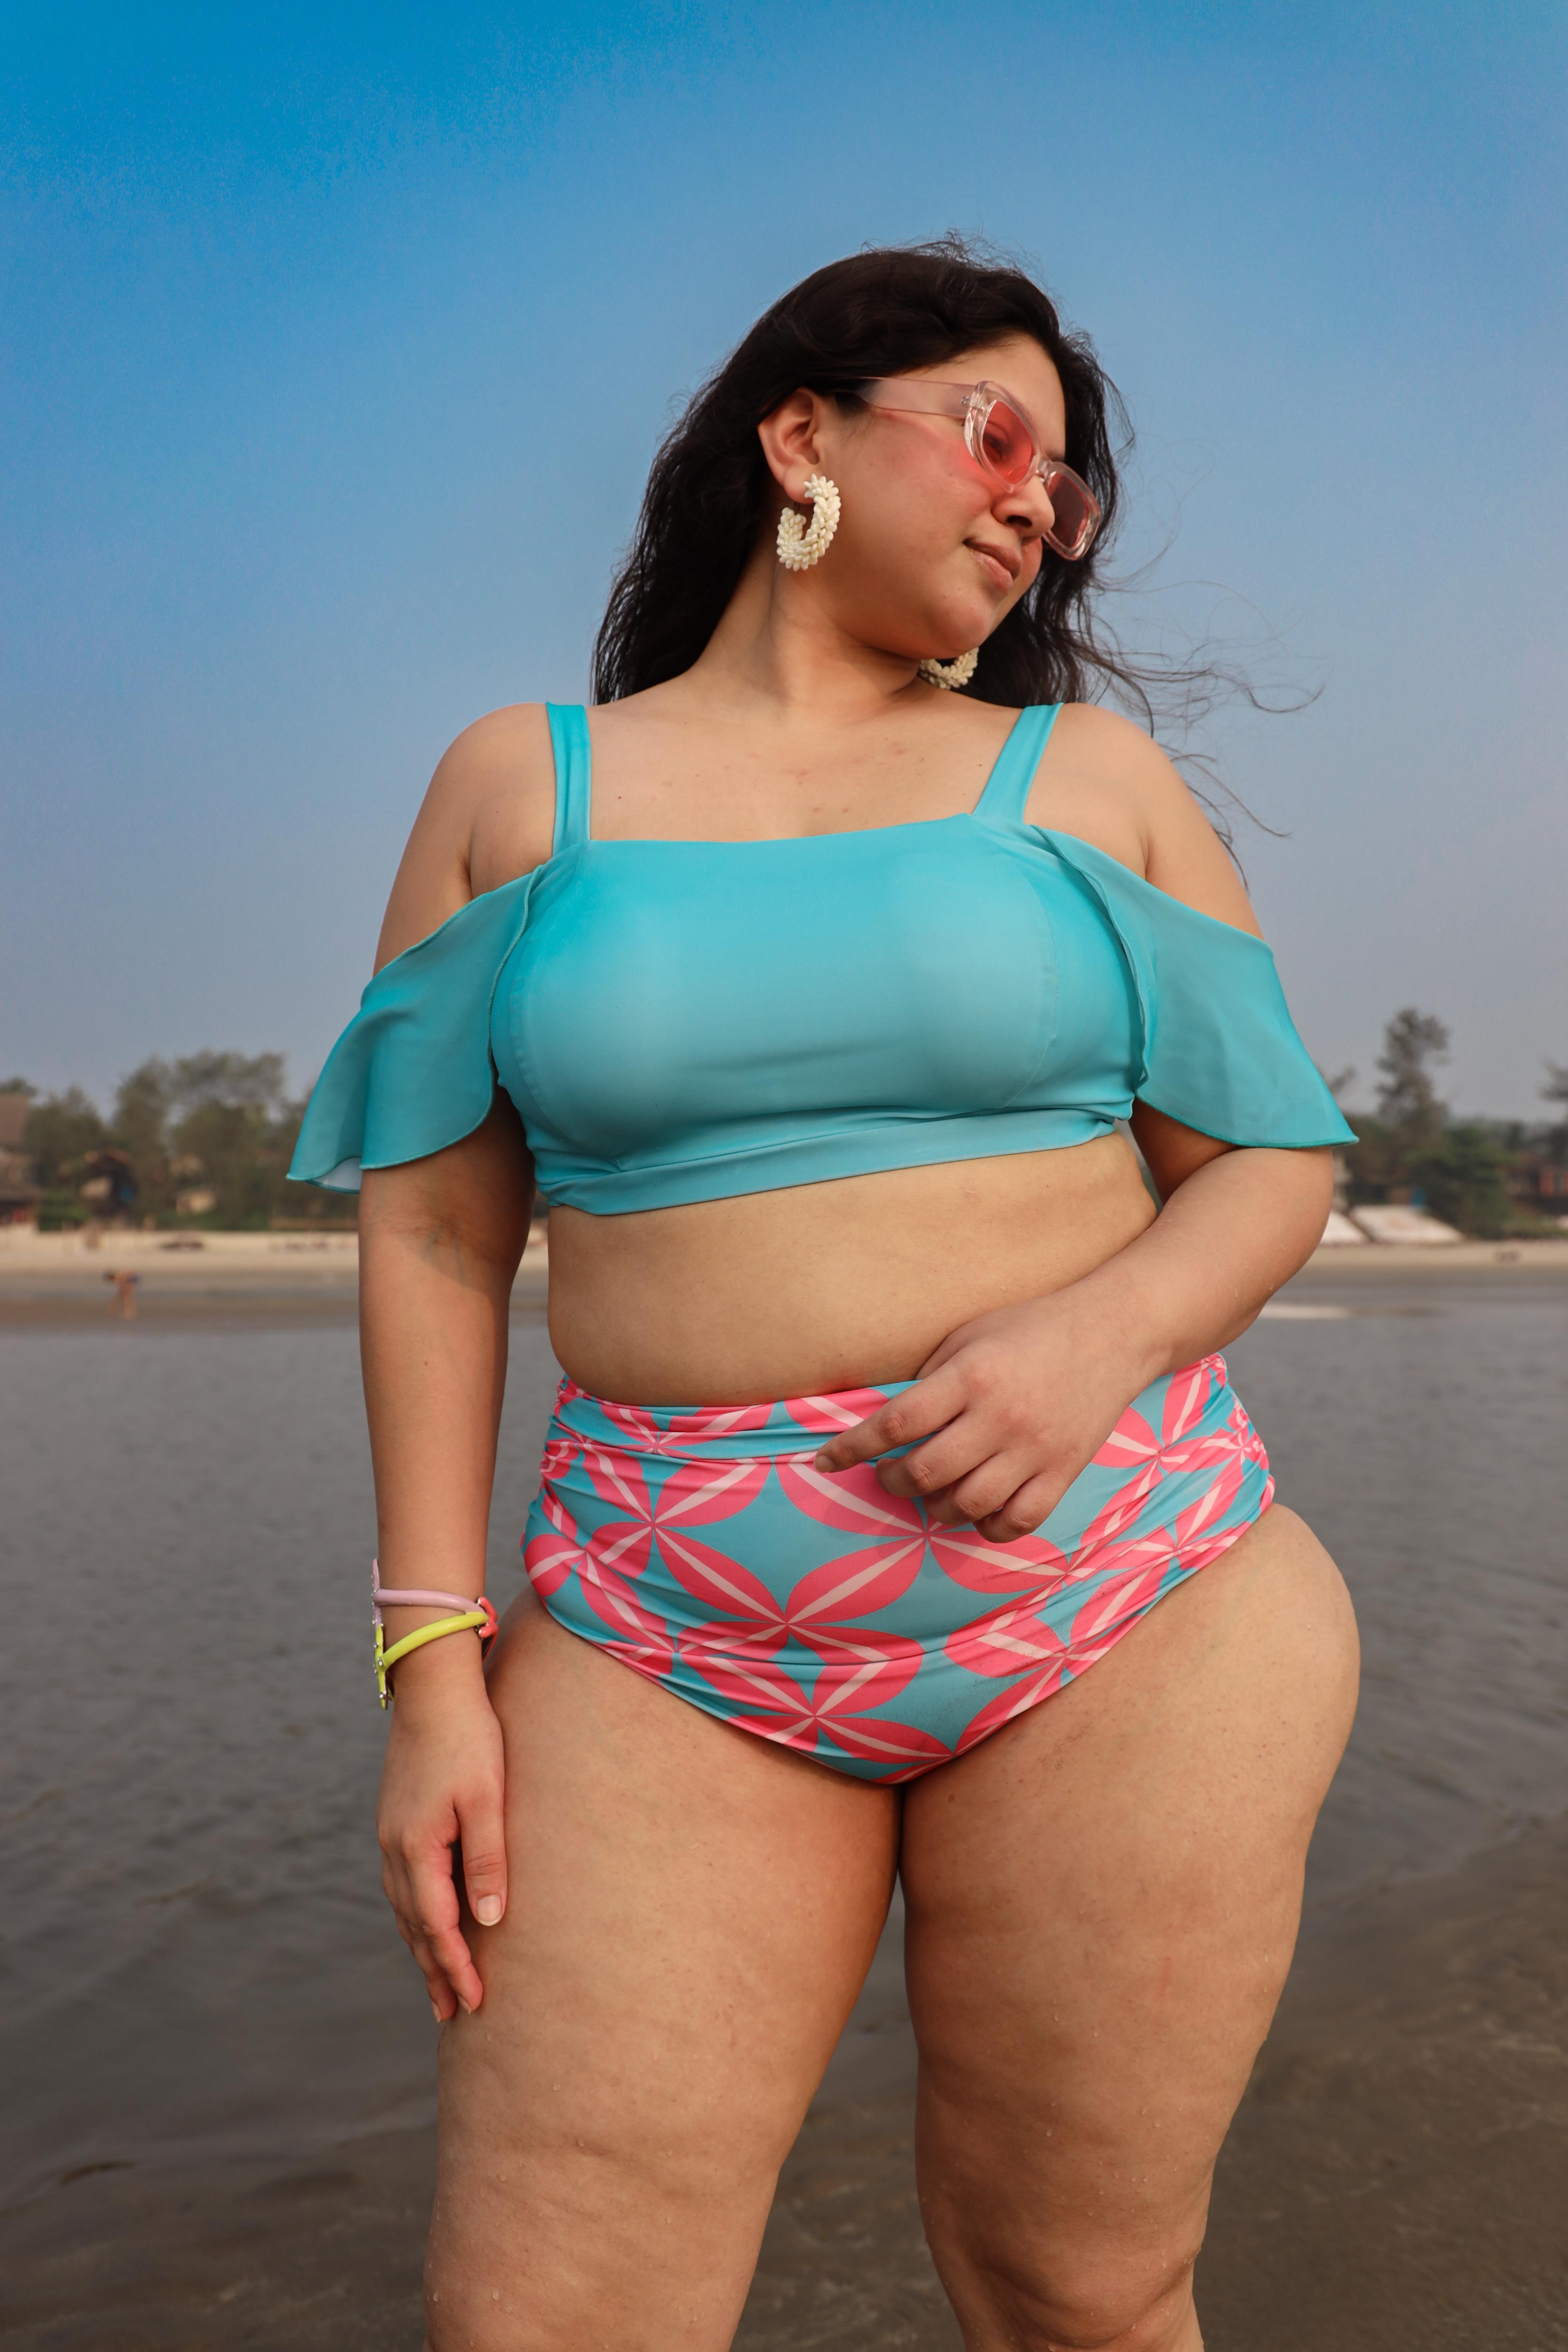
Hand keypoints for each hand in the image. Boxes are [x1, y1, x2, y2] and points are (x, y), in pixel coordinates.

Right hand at [375, 1637, 507, 2021]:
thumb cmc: (469, 1739)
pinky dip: (416, 1915)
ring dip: (421, 1948)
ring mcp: (391, 1835)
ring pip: (405, 1909)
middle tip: (452, 2014)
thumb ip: (487, 1860)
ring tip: (439, 1982)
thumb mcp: (487, 1799)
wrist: (433, 1688)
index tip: (474, 2004)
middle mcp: (395, 1849)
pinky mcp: (396, 1822)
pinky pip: (403, 1885)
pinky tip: (427, 1922)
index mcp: (416, 1848)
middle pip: (414, 1926)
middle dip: (434, 1971)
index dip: (455, 1968)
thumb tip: (488, 1922)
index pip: (436, 1926)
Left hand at [812, 1287, 1158, 1541]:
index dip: (854, 1447)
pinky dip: (988, 1525)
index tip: (826, 1461)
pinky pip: (1017, 1521)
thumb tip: (888, 1422)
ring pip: (968, 1504)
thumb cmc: (1031, 1329)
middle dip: (893, 1481)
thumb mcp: (970, 1334)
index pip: (898, 1422)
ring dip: (936, 1507)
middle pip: (927, 1472)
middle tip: (888, 1474)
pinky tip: (976, 1510)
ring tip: (931, 1492)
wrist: (1113, 1333)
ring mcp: (1036, 1449)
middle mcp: (1002, 1416)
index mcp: (972, 1375)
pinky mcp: (1064, 1472)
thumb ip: (930, 1377)